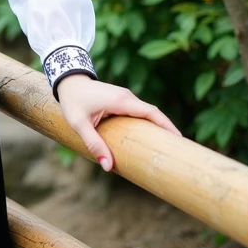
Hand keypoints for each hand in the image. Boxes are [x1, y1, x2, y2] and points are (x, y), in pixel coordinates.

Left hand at [55, 73, 181, 171]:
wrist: (67, 80)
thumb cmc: (72, 100)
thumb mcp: (79, 123)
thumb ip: (93, 143)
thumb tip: (108, 166)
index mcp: (121, 101)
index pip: (151, 113)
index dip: (167, 126)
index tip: (180, 140)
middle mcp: (127, 97)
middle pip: (153, 114)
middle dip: (167, 129)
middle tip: (179, 150)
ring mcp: (125, 97)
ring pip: (147, 113)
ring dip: (158, 127)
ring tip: (168, 147)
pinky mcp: (122, 100)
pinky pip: (139, 112)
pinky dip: (148, 124)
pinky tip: (150, 137)